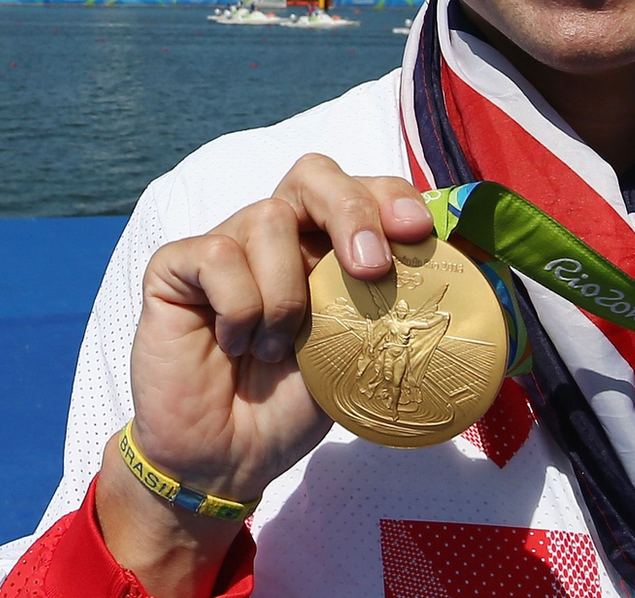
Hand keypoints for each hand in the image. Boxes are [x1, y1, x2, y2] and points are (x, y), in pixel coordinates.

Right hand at [95, 155, 431, 592]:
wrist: (226, 460)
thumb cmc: (292, 405)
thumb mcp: (357, 355)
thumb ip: (388, 306)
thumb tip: (456, 274)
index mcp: (325, 246)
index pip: (361, 190)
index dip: (391, 197)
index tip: (418, 232)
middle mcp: (277, 234)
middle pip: (314, 175)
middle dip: (351, 211)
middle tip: (371, 268)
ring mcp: (226, 243)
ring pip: (268, 220)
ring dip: (286, 297)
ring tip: (276, 349)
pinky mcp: (177, 266)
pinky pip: (217, 256)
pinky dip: (239, 308)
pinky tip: (232, 343)